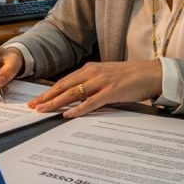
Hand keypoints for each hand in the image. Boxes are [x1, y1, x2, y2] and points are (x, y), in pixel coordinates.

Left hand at [27, 60, 161, 117]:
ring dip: (56, 102)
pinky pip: (90, 102)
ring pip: (73, 94)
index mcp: (89, 69)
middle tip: (33, 106)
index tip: (37, 99)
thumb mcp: (105, 75)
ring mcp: (101, 82)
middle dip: (47, 97)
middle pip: (64, 87)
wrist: (150, 73)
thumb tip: (75, 95)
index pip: (64, 81)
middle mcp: (92, 73)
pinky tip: (67, 114)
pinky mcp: (111, 92)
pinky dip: (77, 109)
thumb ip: (90, 83)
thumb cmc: (129, 76)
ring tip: (43, 110)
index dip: (49, 91)